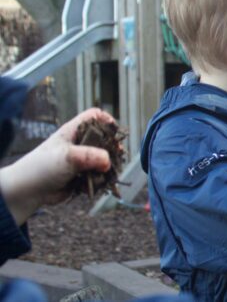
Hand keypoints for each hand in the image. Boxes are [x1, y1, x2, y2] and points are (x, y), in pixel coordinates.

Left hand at [0, 108, 114, 224]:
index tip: (114, 132)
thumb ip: (90, 156)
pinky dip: (101, 179)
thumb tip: (108, 161)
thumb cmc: (42, 168)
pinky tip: (97, 183)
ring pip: (104, 159)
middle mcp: (79, 144)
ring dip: (108, 166)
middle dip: (112, 147)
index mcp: (73, 131)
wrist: (28, 192)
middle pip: (104, 138)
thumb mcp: (67, 156)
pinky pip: (99, 174)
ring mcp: (81, 160)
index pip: (95, 116)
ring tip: (106, 172)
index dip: (107, 120)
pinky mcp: (83, 175)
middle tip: (116, 155)